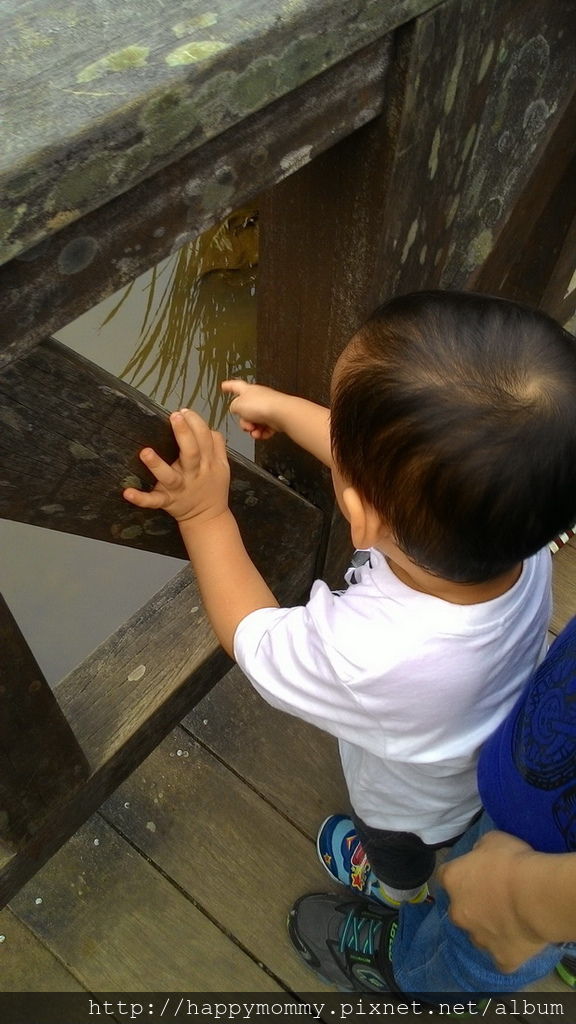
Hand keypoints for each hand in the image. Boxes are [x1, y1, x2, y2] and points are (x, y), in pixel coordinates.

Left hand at [123, 408, 229, 523]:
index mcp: (208, 463)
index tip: (185, 411)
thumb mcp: (223, 467)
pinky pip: (153, 501)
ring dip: (157, 465)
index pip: (205, 439)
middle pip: (192, 452)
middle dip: (184, 434)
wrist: (208, 519)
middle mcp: (194, 474)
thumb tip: (209, 427)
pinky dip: (141, 498)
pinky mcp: (166, 501)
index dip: (196, 423)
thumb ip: (218, 446)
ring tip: (145, 452)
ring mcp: (179, 488)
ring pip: (169, 476)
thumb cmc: (213, 487)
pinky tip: (127, 492)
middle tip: (175, 416)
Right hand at [221, 379, 282, 439]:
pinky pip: (264, 429)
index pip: (235, 386)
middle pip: (245, 412)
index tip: (224, 386)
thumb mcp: (237, 405)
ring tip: (255, 431)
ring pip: (254, 422)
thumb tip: (235, 409)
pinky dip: (261, 433)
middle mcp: (258, 398)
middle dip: (243, 422)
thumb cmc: (263, 406)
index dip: (228, 386)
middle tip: (246, 424)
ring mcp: (267, 408)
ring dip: (252, 429)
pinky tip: (261, 434)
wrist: (282, 414)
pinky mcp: (275, 419)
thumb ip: (233, 407)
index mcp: (248, 390)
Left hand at [438, 830, 547, 972]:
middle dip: (473, 905)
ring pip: (479, 934)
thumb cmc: (512, 862)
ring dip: (489, 928)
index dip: (461, 875)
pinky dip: (507, 950)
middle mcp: (458, 912)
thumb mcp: (492, 840)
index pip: (446, 876)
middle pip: (460, 909)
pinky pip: (501, 957)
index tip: (475, 873)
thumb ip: (480, 851)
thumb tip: (479, 857)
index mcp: (453, 880)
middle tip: (496, 898)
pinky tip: (519, 940)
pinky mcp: (500, 959)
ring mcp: (478, 938)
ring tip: (511, 919)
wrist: (535, 896)